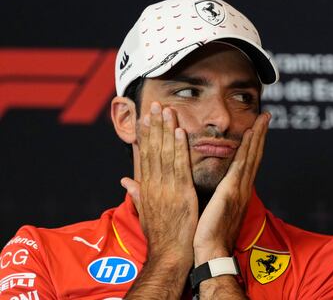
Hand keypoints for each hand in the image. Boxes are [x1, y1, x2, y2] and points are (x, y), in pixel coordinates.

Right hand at [121, 102, 197, 264]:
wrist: (169, 254)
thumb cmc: (159, 235)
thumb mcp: (143, 212)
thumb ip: (136, 192)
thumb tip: (125, 179)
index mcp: (146, 187)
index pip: (143, 156)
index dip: (144, 136)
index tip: (145, 118)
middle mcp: (154, 184)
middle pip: (152, 149)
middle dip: (153, 126)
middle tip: (154, 104)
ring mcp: (167, 188)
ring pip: (165, 153)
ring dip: (166, 130)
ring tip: (166, 110)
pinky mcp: (182, 193)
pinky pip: (180, 167)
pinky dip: (179, 148)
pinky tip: (179, 132)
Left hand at [193, 112, 270, 263]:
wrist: (210, 251)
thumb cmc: (209, 234)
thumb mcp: (215, 210)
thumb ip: (217, 196)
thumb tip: (216, 188)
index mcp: (238, 191)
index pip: (247, 163)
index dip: (253, 145)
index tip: (255, 129)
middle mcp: (243, 187)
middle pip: (254, 155)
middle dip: (260, 135)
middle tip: (265, 117)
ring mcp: (240, 188)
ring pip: (251, 156)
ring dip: (257, 136)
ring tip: (262, 119)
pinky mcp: (232, 190)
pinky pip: (241, 164)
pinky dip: (247, 148)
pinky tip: (250, 134)